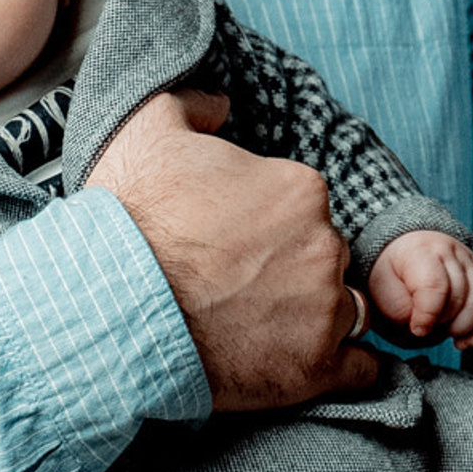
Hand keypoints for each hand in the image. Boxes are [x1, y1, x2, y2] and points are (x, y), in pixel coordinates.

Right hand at [84, 90, 378, 411]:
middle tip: (241, 287)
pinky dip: (340, 366)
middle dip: (294, 269)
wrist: (112, 310)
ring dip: (316, 317)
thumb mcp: (146, 132)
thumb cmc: (130, 224)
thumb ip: (191, 103)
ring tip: (263, 329)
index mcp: (301, 190)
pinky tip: (299, 362)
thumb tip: (218, 101)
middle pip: (327, 257)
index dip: (272, 226)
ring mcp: (324, 310)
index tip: (237, 244)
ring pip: (345, 310)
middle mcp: (325, 246)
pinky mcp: (316, 370)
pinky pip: (360, 369)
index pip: (308, 208)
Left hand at [366, 230, 472, 349]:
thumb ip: (400, 308)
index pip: (435, 286)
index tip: (417, 330)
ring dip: (462, 328)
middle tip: (426, 327)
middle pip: (460, 296)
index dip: (427, 315)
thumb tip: (424, 327)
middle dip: (443, 322)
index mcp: (422, 250)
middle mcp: (452, 253)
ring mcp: (472, 265)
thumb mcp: (382, 287)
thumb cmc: (393, 272)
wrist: (407, 250)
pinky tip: (463, 342)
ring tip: (442, 332)